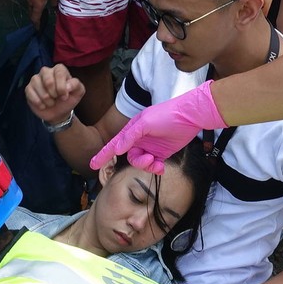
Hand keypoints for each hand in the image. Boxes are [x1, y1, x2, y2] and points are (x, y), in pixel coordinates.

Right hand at [25, 0, 58, 27]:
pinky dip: (33, 4)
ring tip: (40, 12)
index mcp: (37, 4)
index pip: (35, 18)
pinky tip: (38, 0)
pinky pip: (30, 0)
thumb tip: (55, 8)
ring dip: (34, 11)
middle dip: (35, 19)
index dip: (37, 25)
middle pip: (31, 13)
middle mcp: (31, 1)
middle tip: (40, 22)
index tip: (38, 30)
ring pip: (30, 6)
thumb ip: (55, 1)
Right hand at [26, 64, 83, 125]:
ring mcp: (36, 79)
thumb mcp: (78, 92)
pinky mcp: (28, 88)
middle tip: (56, 98)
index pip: (59, 72)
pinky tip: (43, 105)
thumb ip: (76, 85)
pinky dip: (38, 102)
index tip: (64, 96)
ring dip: (46, 99)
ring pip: (38, 86)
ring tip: (50, 103)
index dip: (62, 87)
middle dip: (53, 93)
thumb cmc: (68, 99)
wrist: (58, 112)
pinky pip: (30, 92)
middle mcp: (46, 71)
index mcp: (59, 70)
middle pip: (48, 80)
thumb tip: (67, 86)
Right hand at [90, 80, 226, 173]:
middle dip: (137, 162)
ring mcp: (150, 146)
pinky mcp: (161, 153)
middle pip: (130, 157)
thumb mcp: (145, 123)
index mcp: (132, 130)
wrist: (190, 116)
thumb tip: (116, 149)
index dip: (103, 155)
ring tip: (157, 163)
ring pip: (141, 163)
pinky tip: (161, 168)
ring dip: (147, 166)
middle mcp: (139, 139)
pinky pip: (153, 165)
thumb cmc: (166, 115)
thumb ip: (130, 136)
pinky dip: (155, 169)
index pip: (114, 145)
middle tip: (149, 159)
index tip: (93, 164)